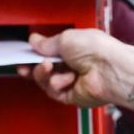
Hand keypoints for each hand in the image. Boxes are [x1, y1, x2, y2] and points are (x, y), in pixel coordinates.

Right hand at [18, 29, 133, 109]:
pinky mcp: (72, 95)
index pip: (48, 52)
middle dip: (33, 67)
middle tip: (26, 65)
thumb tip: (34, 40)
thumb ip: (47, 42)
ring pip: (45, 81)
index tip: (23, 54)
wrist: (110, 69)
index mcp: (74, 48)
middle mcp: (72, 65)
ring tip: (50, 67)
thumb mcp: (66, 38)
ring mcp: (72, 81)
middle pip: (43, 69)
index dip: (35, 54)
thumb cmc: (97, 50)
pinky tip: (66, 78)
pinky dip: (57, 84)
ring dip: (44, 74)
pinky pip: (53, 92)